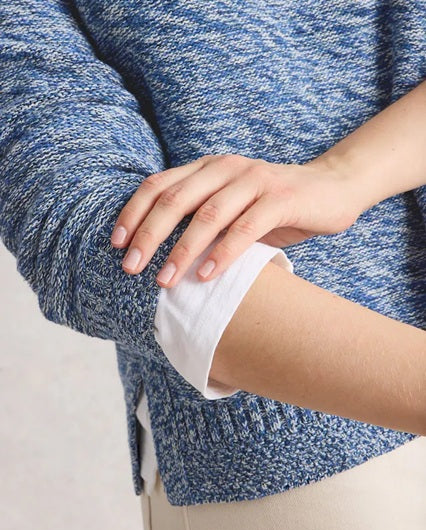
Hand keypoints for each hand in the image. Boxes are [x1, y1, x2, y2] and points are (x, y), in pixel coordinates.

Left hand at [110, 153, 362, 286]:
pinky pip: (244, 227)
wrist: (332, 188)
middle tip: (131, 268)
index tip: (116, 244)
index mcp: (208, 167)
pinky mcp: (280, 199)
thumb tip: (157, 252)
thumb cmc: (272, 205)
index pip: (158, 185)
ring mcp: (254, 181)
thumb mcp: (231, 206)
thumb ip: (200, 217)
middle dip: (148, 236)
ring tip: (165, 281)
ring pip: (207, 215)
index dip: (133, 214)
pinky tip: (207, 276)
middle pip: (175, 200)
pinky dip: (223, 253)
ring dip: (182, 250)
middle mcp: (226, 168)